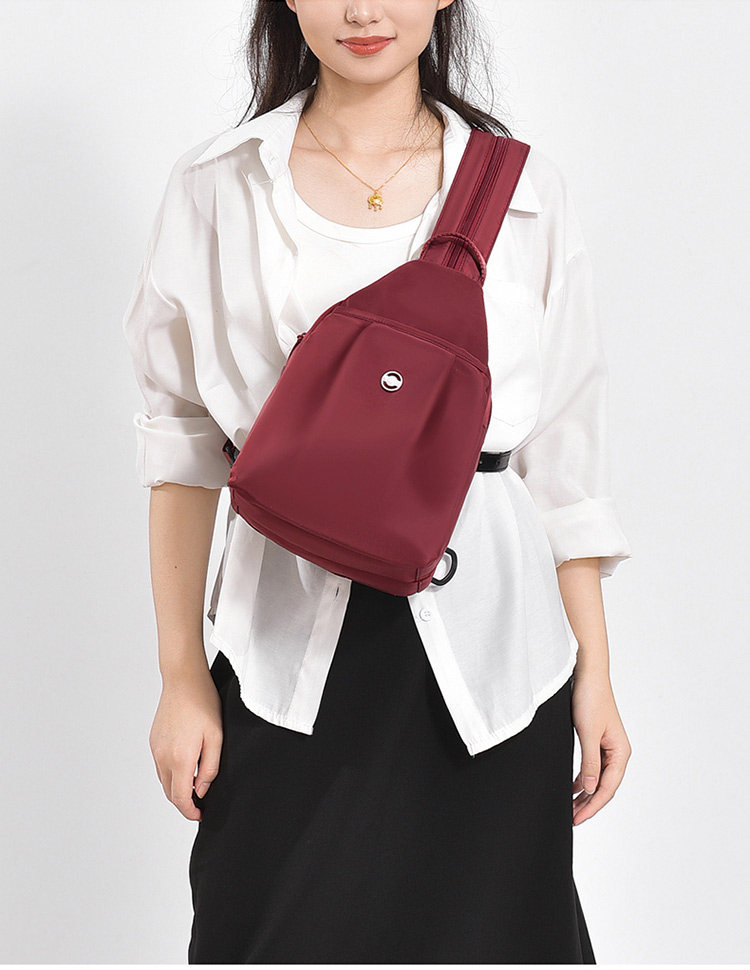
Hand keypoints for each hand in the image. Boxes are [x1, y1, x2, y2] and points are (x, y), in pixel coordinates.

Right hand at [149, 656, 223, 820]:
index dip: (190, 811)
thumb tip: (202, 789)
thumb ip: (210, 768)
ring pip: (163, 780)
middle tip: (201, 804)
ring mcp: (155, 748)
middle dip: (184, 802)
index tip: (201, 815)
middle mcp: (163, 757)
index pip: (180, 798)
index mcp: (180, 759)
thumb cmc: (203, 703)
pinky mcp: (153, 740)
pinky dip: (171, 773)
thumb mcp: (216, 737)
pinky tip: (185, 767)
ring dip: (177, 788)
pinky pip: (160, 765)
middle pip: (169, 793)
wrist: (183, 680)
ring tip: (195, 786)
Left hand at [571, 668, 631, 824]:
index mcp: (620, 752)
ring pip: (597, 778)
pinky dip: (582, 778)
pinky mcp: (596, 739)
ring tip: (569, 807)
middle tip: (570, 819)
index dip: (592, 806)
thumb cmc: (590, 698)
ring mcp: (607, 746)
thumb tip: (590, 788)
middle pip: (604, 786)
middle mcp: (617, 751)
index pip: (607, 788)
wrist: (587, 673)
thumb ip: (590, 761)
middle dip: (588, 803)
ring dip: (584, 793)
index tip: (576, 819)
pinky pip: (592, 766)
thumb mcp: (588, 732)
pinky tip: (572, 787)